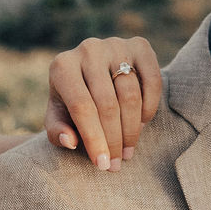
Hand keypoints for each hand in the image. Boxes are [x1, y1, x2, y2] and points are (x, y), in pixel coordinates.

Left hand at [45, 35, 162, 170]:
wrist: (94, 72)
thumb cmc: (73, 101)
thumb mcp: (58, 117)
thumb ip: (57, 131)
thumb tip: (70, 141)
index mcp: (62, 66)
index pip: (82, 107)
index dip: (94, 139)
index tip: (103, 165)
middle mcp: (88, 49)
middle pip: (107, 104)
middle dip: (114, 140)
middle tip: (117, 164)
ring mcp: (116, 44)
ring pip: (131, 95)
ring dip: (132, 129)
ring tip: (128, 150)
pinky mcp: (140, 45)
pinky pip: (152, 81)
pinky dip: (150, 107)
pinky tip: (142, 124)